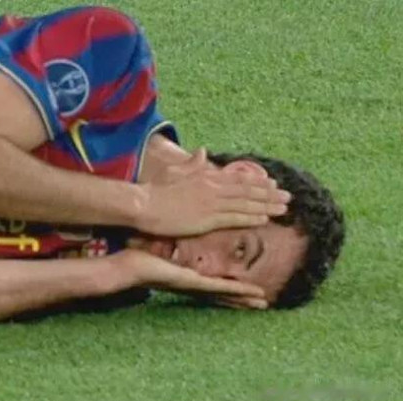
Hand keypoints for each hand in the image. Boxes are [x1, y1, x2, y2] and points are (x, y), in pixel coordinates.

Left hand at [111, 249, 267, 308]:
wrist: (125, 269)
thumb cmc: (138, 259)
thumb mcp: (159, 251)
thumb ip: (169, 247)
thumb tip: (170, 239)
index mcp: (186, 278)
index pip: (212, 284)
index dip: (230, 286)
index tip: (246, 288)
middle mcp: (192, 285)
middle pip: (221, 293)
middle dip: (242, 298)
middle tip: (264, 302)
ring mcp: (193, 286)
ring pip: (223, 294)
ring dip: (243, 297)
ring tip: (262, 301)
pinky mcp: (192, 284)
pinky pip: (217, 288)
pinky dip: (234, 291)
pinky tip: (248, 293)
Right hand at [135, 149, 290, 236]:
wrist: (143, 204)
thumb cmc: (154, 190)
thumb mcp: (173, 171)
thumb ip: (191, 163)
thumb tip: (203, 151)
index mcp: (205, 176)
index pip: (237, 178)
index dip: (257, 182)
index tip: (272, 184)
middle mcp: (212, 188)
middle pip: (247, 190)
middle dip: (269, 193)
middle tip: (287, 196)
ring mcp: (211, 203)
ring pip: (246, 203)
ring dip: (266, 205)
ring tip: (283, 208)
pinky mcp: (208, 219)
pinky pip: (235, 218)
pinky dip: (251, 217)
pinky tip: (265, 219)